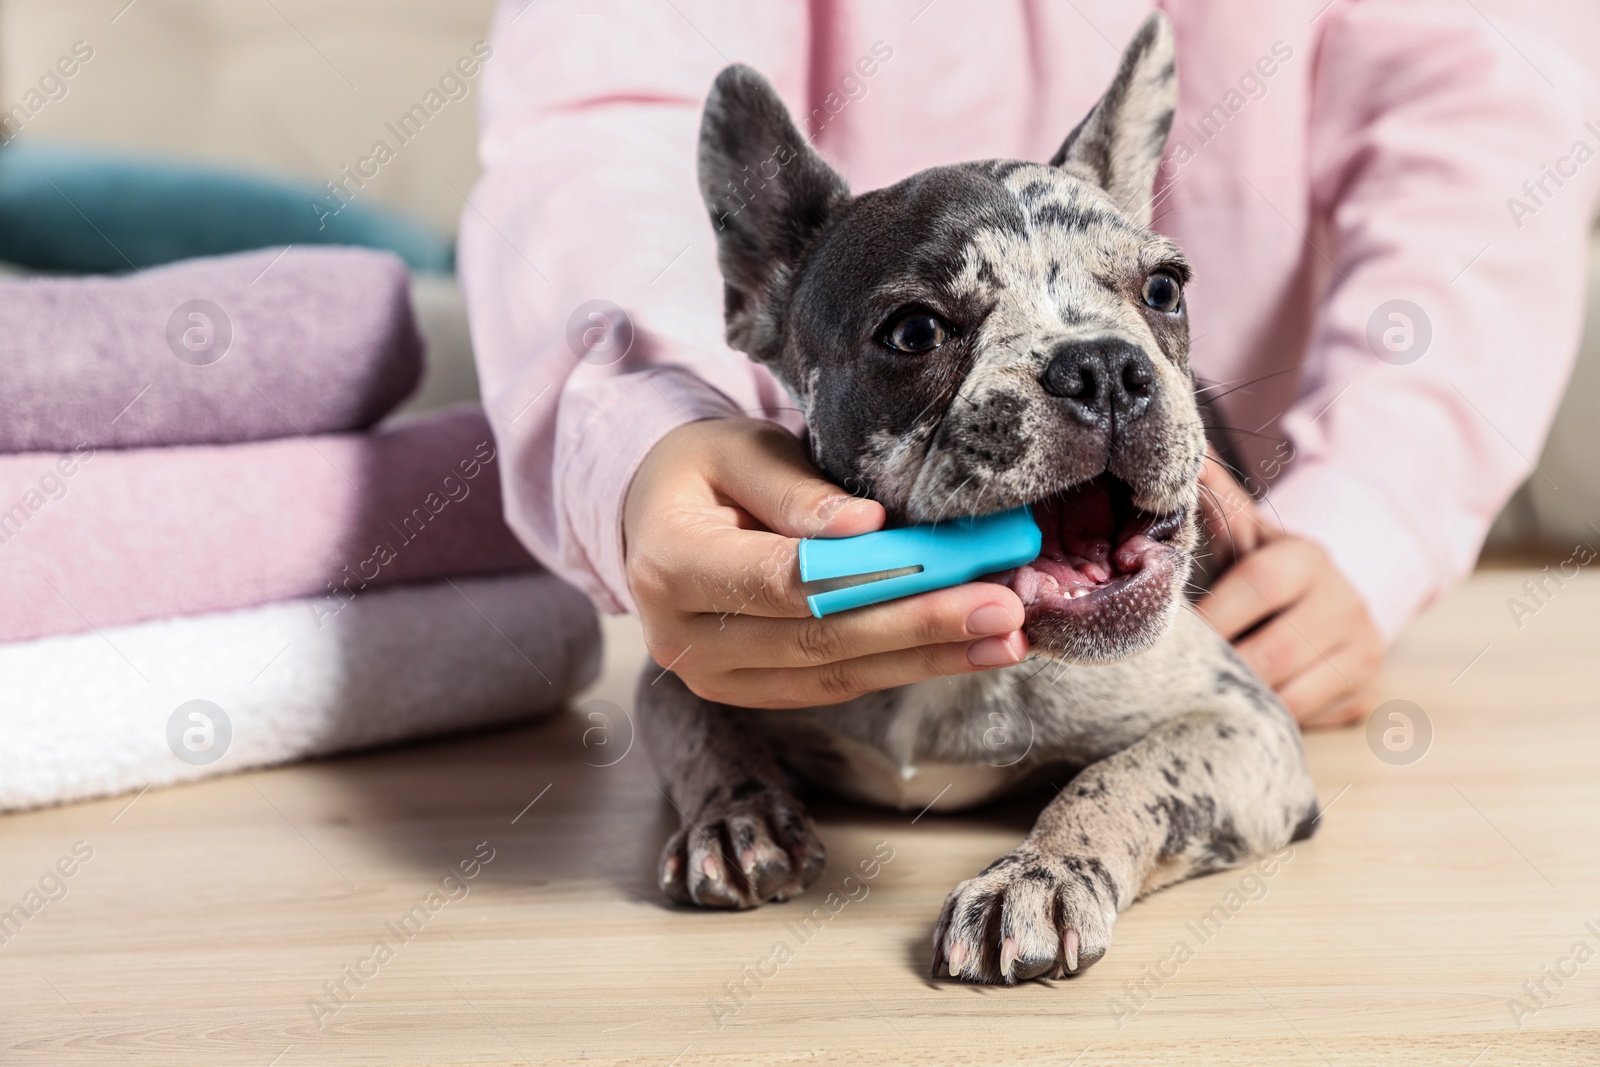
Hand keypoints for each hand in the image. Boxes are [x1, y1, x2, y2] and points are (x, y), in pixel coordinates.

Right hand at [623, 418, 1027, 708]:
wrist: (654, 519)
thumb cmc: (704, 472)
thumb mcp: (740, 450)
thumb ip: (797, 490)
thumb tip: (868, 526)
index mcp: (671, 564)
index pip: (783, 581)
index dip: (869, 576)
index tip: (948, 564)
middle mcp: (683, 637)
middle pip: (818, 639)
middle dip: (919, 626)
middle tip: (1004, 610)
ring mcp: (713, 677)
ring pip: (833, 677)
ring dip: (926, 659)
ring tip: (1005, 639)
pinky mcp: (746, 693)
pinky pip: (831, 687)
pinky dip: (900, 668)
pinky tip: (962, 652)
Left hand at [1193, 454, 1383, 726]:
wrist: (1328, 603)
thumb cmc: (1262, 570)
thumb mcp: (1240, 534)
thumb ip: (1211, 499)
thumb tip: (1185, 456)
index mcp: (1306, 558)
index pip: (1259, 584)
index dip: (1213, 615)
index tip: (1167, 635)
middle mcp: (1344, 602)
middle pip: (1274, 650)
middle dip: (1218, 668)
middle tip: (1169, 681)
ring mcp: (1362, 651)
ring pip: (1289, 694)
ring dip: (1236, 701)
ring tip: (1191, 702)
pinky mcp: (1365, 695)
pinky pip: (1304, 720)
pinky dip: (1262, 720)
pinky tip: (1230, 713)